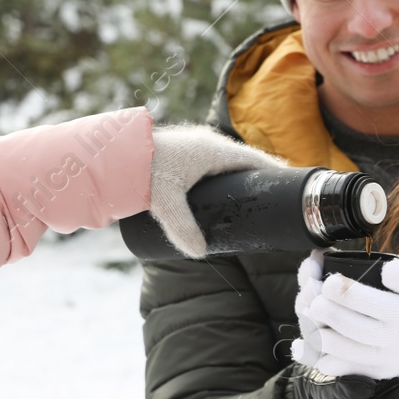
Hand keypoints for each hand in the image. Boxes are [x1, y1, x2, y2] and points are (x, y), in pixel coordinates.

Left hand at [148, 125, 285, 257]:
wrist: (109, 151)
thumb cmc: (141, 169)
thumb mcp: (165, 201)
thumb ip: (182, 228)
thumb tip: (198, 254)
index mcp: (212, 150)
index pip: (254, 160)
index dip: (273, 172)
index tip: (290, 184)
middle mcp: (206, 145)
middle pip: (242, 162)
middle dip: (258, 178)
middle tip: (274, 198)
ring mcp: (193, 148)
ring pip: (225, 164)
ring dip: (238, 177)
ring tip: (251, 198)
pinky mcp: (180, 155)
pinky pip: (210, 165)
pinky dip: (220, 177)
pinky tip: (221, 191)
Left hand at [294, 258, 398, 378]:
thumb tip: (387, 269)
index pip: (366, 303)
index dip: (342, 290)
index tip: (328, 279)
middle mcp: (390, 340)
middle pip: (348, 326)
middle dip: (324, 309)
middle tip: (311, 295)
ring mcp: (382, 358)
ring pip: (341, 350)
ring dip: (316, 332)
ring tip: (305, 315)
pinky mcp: (376, 370)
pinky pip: (344, 369)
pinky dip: (320, 359)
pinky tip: (303, 346)